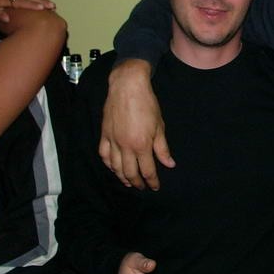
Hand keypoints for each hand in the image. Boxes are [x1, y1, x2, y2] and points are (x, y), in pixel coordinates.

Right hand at [100, 59, 174, 189]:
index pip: (147, 170)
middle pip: (130, 172)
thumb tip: (169, 164)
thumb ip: (162, 148)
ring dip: (122, 177)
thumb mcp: (159, 126)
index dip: (152, 181)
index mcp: (141, 145)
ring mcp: (113, 141)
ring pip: (115, 167)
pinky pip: (104, 155)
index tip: (155, 186)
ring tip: (128, 182)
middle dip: (137, 183)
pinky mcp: (104, 134)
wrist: (128, 87)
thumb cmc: (147, 104)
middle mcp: (125, 146)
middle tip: (142, 187)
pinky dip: (108, 164)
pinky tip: (113, 167)